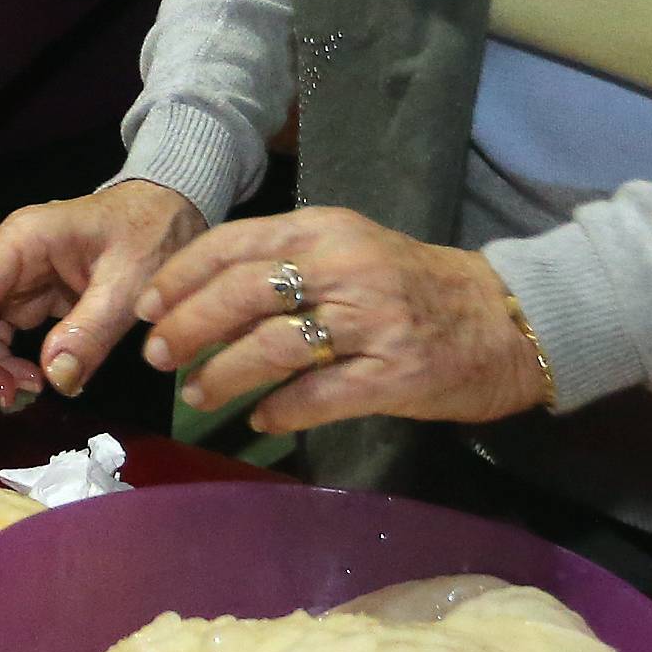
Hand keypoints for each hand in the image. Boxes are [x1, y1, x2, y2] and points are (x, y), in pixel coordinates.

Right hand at [0, 180, 204, 418]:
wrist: (168, 209)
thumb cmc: (151, 235)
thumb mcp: (132, 284)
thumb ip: (92, 330)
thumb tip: (54, 380)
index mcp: (23, 240)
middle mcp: (7, 255)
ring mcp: (14, 276)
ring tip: (13, 399)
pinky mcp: (27, 296)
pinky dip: (0, 363)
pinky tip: (31, 383)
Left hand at [137, 208, 549, 435]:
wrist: (505, 319)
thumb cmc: (413, 284)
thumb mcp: (349, 248)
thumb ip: (285, 261)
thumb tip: (199, 294)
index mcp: (325, 230)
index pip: (233, 244)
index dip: (180, 276)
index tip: (146, 306)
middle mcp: (344, 267)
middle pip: (242, 293)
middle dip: (188, 325)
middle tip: (158, 356)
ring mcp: (372, 322)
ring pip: (274, 346)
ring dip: (225, 373)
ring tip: (198, 394)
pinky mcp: (394, 375)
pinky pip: (320, 395)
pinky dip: (281, 411)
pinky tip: (261, 421)